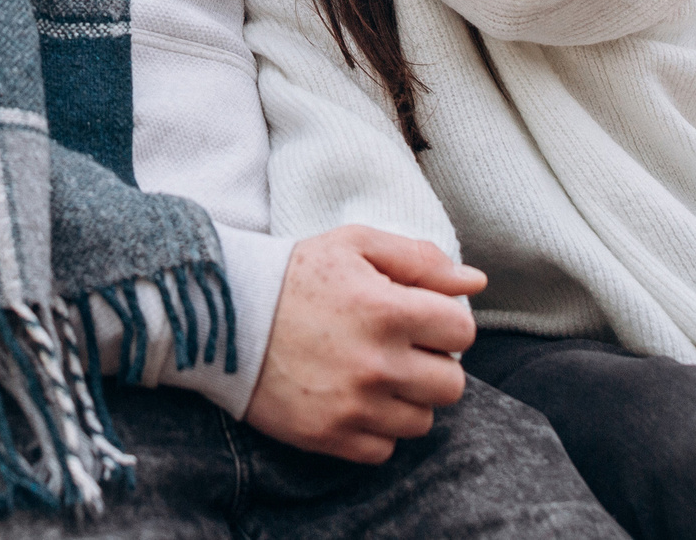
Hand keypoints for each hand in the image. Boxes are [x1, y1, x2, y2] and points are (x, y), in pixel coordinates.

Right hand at [243, 225, 483, 462]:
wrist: (221, 315)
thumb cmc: (293, 274)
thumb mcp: (354, 246)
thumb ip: (419, 260)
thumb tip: (474, 281)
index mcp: (387, 310)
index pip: (462, 330)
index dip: (445, 321)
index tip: (419, 318)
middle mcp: (377, 363)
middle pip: (451, 384)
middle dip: (432, 364)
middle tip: (399, 348)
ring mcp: (353, 406)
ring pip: (421, 421)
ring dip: (405, 398)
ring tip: (372, 372)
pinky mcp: (329, 436)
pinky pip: (383, 449)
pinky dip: (374, 427)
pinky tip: (350, 397)